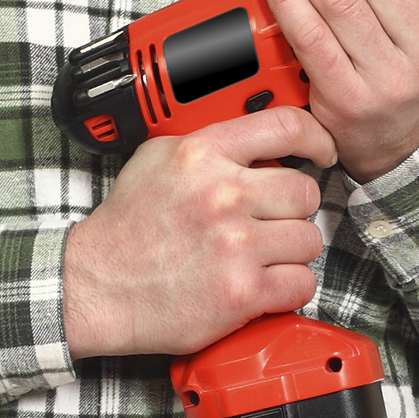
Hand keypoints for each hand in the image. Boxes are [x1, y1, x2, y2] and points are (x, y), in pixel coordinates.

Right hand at [63, 107, 336, 358]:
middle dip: (293, 209)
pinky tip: (263, 283)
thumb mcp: (157, 161)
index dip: (316, 137)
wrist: (96, 287)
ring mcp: (235, 245)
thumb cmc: (128, 229)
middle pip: (305, 191)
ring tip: (260, 256)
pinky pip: (303, 282)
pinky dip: (289, 287)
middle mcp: (223, 195)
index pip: (286, 126)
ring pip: (309, 239)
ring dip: (291, 251)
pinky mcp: (243, 291)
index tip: (322, 151)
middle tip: (270, 221)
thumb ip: (210, 144)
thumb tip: (262, 140)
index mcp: (202, 155)